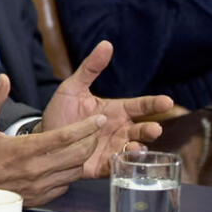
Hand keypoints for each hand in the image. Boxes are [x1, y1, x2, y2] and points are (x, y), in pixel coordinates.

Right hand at [0, 75, 106, 205]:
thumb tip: (3, 78)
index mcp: (25, 149)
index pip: (65, 137)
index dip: (86, 127)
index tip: (98, 119)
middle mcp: (36, 169)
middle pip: (77, 155)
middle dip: (91, 140)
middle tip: (96, 130)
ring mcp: (39, 186)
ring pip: (74, 172)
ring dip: (82, 158)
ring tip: (84, 145)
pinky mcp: (39, 197)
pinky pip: (64, 186)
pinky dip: (69, 174)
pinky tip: (66, 165)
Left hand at [41, 41, 173, 177]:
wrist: (44, 139)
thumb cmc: (61, 112)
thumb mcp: (73, 88)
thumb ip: (90, 68)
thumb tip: (106, 44)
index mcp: (116, 111)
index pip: (140, 106)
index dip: (154, 104)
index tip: (167, 101)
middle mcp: (119, 130)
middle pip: (141, 130)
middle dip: (150, 130)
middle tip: (154, 129)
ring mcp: (113, 148)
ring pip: (134, 150)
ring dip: (139, 149)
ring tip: (138, 147)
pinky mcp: (104, 166)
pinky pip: (118, 166)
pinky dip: (123, 165)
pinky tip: (123, 162)